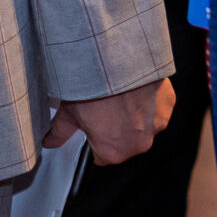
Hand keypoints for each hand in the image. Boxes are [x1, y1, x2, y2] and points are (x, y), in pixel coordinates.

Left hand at [43, 77, 173, 164]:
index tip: (93, 125)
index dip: (95, 139)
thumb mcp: (67, 112)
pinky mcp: (167, 105)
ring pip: (144, 126)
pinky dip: (148, 101)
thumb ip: (59, 133)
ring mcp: (156, 125)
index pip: (103, 156)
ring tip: (119, 96)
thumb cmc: (92, 87)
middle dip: (117, 129)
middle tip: (104, 108)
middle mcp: (138, 144)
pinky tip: (134, 88)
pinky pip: (157, 108)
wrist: (114, 60)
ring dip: (135, 115)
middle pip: (126, 143)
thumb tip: (49, 142)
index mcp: (113, 152)